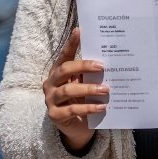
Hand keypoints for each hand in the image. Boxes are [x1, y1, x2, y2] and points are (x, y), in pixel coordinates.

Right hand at [43, 28, 106, 152]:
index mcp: (58, 72)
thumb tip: (107, 61)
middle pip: (64, 70)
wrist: (77, 127)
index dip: (71, 43)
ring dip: (88, 89)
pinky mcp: (55, 115)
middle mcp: (51, 83)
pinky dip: (88, 107)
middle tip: (101, 66)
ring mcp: (51, 99)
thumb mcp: (85, 84)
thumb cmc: (82, 100)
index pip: (64, 55)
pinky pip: (72, 109)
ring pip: (68, 90)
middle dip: (83, 66)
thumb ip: (89, 74)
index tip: (79, 31)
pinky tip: (101, 107)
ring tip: (105, 89)